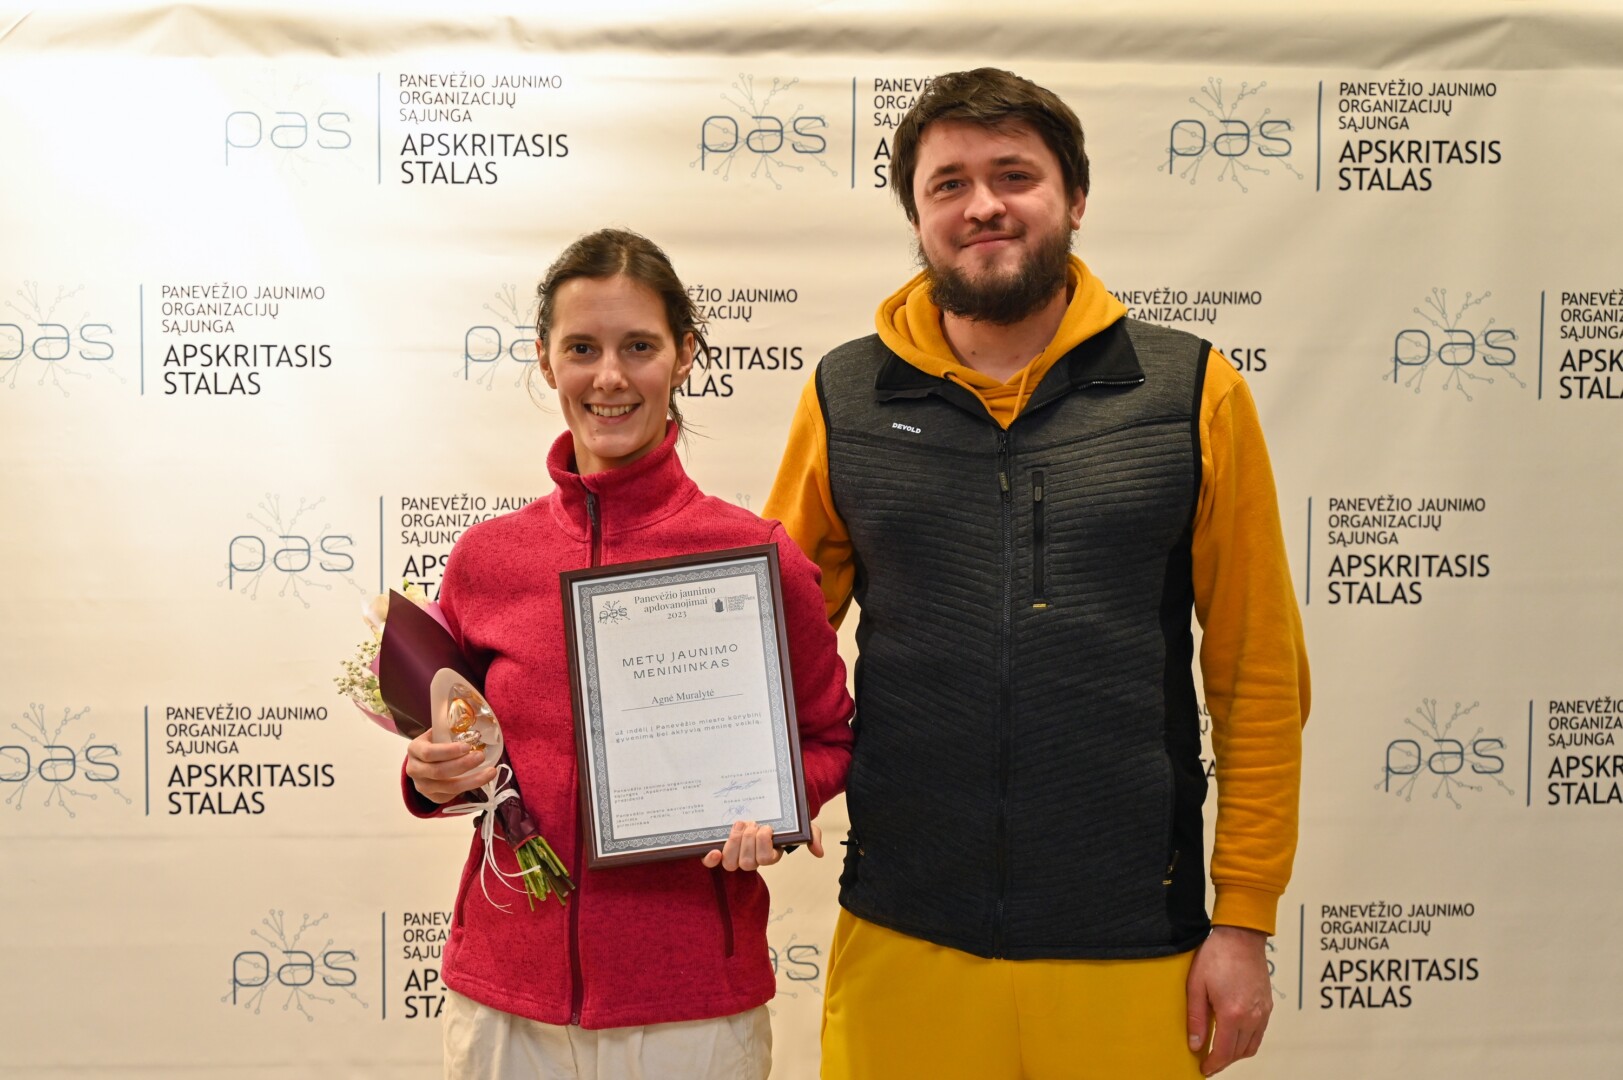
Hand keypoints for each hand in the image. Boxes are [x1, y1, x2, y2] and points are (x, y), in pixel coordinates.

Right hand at [404, 728, 496, 803]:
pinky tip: (482, 779)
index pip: (429, 753)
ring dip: (473, 780)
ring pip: (449, 788)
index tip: (467, 746)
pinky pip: (453, 795)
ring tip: (490, 772)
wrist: (422, 764)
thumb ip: (447, 729)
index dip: (449, 751)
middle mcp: (415, 770)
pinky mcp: (433, 797)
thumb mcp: (435, 734)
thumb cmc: (433, 745)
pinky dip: (470, 787)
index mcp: (415, 750)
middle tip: (481, 756)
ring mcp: (423, 786)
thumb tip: (470, 722)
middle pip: (439, 772)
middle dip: (463, 765)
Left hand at [702, 821, 823, 870]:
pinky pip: (712, 862)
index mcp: (770, 854)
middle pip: (748, 863)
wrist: (766, 808)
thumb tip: (819, 853)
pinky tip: (712, 850)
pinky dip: (711, 859)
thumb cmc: (783, 820)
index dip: (764, 844)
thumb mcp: (801, 825)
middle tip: (752, 823)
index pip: (765, 859)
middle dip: (748, 841)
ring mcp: (735, 855)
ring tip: (740, 825)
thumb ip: (811, 836)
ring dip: (734, 844)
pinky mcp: (720, 849)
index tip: (767, 827)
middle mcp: (752, 858)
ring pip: (731, 863)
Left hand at [1186, 925, 1272, 1075]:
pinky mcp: (1268, 1005)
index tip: (1204, 1069)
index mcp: (1232, 1013)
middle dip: (1223, 1061)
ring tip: (1220, 1051)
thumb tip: (1195, 1044)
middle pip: (1239, 1052)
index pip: (1224, 1051)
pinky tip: (1234, 1035)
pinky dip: (1247, 1041)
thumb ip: (1196, 1018)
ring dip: (1236, 1053)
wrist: (1241, 936)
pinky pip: (1259, 1033)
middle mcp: (1252, 1016)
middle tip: (1209, 1062)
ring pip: (1251, 1046)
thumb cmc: (1216, 956)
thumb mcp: (1195, 986)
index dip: (1213, 1064)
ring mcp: (1263, 1012)